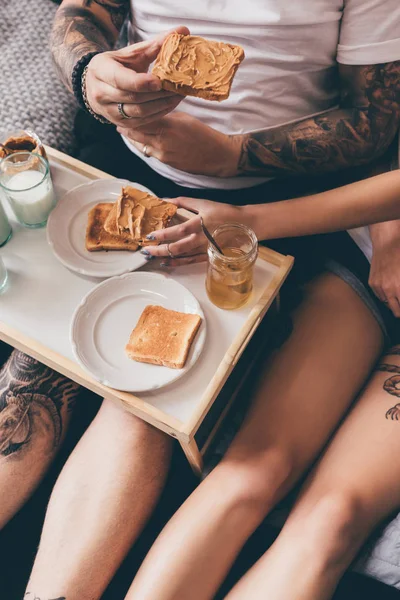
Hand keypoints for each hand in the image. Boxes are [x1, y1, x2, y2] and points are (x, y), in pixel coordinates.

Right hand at [85, 26, 188, 126]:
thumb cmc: (118, 65)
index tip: (160, 82)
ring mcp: (109, 111)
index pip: (121, 79)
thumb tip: (183, 31)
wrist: (96, 85)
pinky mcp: (120, 123)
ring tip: (178, 96)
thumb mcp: (132, 53)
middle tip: (178, 87)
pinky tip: (171, 104)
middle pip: (134, 97)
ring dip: (161, 105)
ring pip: (139, 112)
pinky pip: (142, 122)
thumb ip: (156, 44)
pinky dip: (158, 114)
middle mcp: (101, 93)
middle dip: (158, 94)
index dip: (141, 82)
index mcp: (101, 70)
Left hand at [118, 112, 241, 176]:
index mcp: (167, 124)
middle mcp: (162, 140)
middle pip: (136, 132)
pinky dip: (143, 146)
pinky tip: (141, 141)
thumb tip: (152, 109)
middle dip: (126, 126)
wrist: (216, 155)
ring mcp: (162, 153)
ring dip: (132, 137)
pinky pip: (149, 152)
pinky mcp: (165, 162)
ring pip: (140, 144)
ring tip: (124, 130)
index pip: (142, 117)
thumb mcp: (184, 118)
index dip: (131, 113)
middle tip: (118, 120)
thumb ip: (166, 114)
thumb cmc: (203, 133)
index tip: (124, 107)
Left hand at [141, 197, 246, 265]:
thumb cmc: (224, 212)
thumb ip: (184, 201)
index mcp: (200, 223)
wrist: (245, 225)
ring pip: (182, 256)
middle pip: (177, 247)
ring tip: (152, 257)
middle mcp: (202, 239)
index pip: (179, 230)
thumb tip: (166, 200)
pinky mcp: (209, 256)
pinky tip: (167, 263)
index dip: (164, 234)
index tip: (150, 236)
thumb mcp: (204, 203)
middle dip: (160, 250)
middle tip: (146, 251)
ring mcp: (205, 249)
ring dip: (166, 257)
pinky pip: (191, 261)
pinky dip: (178, 263)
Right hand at [369, 221, 399, 316]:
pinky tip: (390, 288)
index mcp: (399, 288)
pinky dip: (385, 294)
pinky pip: (379, 295)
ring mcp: (378, 287)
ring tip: (397, 295)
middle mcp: (388, 290)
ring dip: (393, 302)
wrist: (387, 243)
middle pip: (396, 311)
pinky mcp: (372, 283)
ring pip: (387, 303)